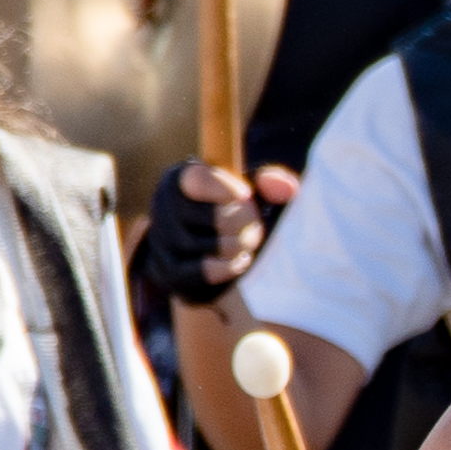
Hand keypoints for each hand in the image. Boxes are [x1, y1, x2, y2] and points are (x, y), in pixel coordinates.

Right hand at [141, 158, 288, 312]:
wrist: (211, 256)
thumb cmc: (230, 212)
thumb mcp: (250, 191)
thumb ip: (270, 182)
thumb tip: (288, 187)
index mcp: (180, 178)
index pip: (197, 180)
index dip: (225, 188)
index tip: (247, 195)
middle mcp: (163, 206)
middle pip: (207, 215)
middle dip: (241, 222)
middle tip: (255, 225)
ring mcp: (162, 240)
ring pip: (203, 245)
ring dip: (236, 246)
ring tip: (248, 243)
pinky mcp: (168, 271)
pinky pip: (200, 271)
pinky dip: (227, 267)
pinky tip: (241, 259)